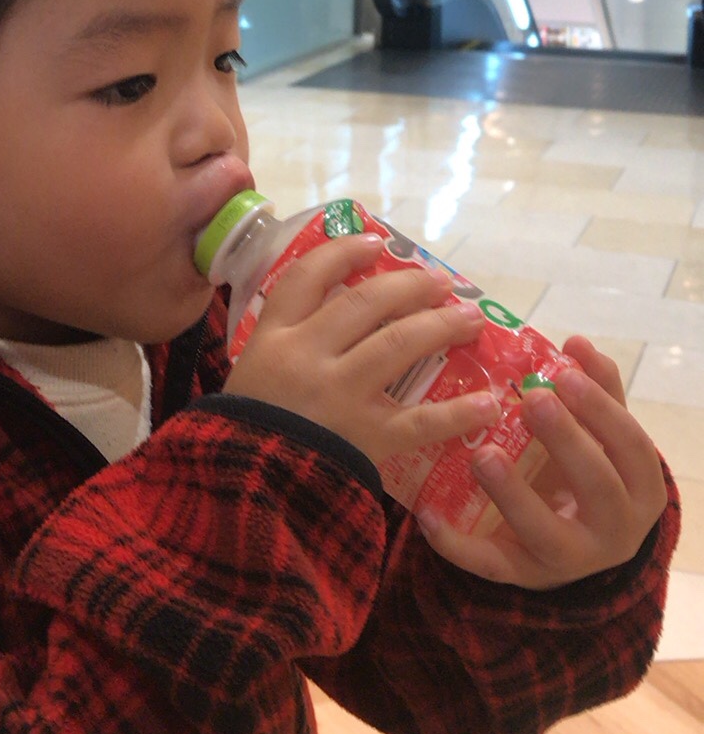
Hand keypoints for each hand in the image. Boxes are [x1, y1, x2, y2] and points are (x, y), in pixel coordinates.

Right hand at [223, 232, 496, 464]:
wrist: (245, 490)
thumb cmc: (244, 432)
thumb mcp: (250, 372)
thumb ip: (286, 343)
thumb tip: (332, 311)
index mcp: (274, 337)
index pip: (308, 277)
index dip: (343, 253)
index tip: (375, 243)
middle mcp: (308, 356)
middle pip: (365, 303)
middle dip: (409, 286)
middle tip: (441, 282)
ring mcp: (340, 395)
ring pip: (399, 344)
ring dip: (440, 326)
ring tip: (470, 319)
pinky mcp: (366, 437)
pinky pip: (421, 421)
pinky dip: (458, 413)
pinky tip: (488, 403)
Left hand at [415, 336, 668, 588]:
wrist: (573, 545)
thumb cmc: (588, 472)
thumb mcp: (601, 437)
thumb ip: (596, 392)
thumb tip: (576, 344)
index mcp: (639, 488)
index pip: (631, 445)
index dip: (602, 409)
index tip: (565, 374)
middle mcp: (614, 531)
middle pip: (597, 487)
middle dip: (566, 441)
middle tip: (531, 400)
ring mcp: (567, 561)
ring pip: (544, 532)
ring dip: (512, 492)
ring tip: (483, 453)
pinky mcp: (521, 576)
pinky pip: (488, 565)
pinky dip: (456, 543)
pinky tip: (428, 514)